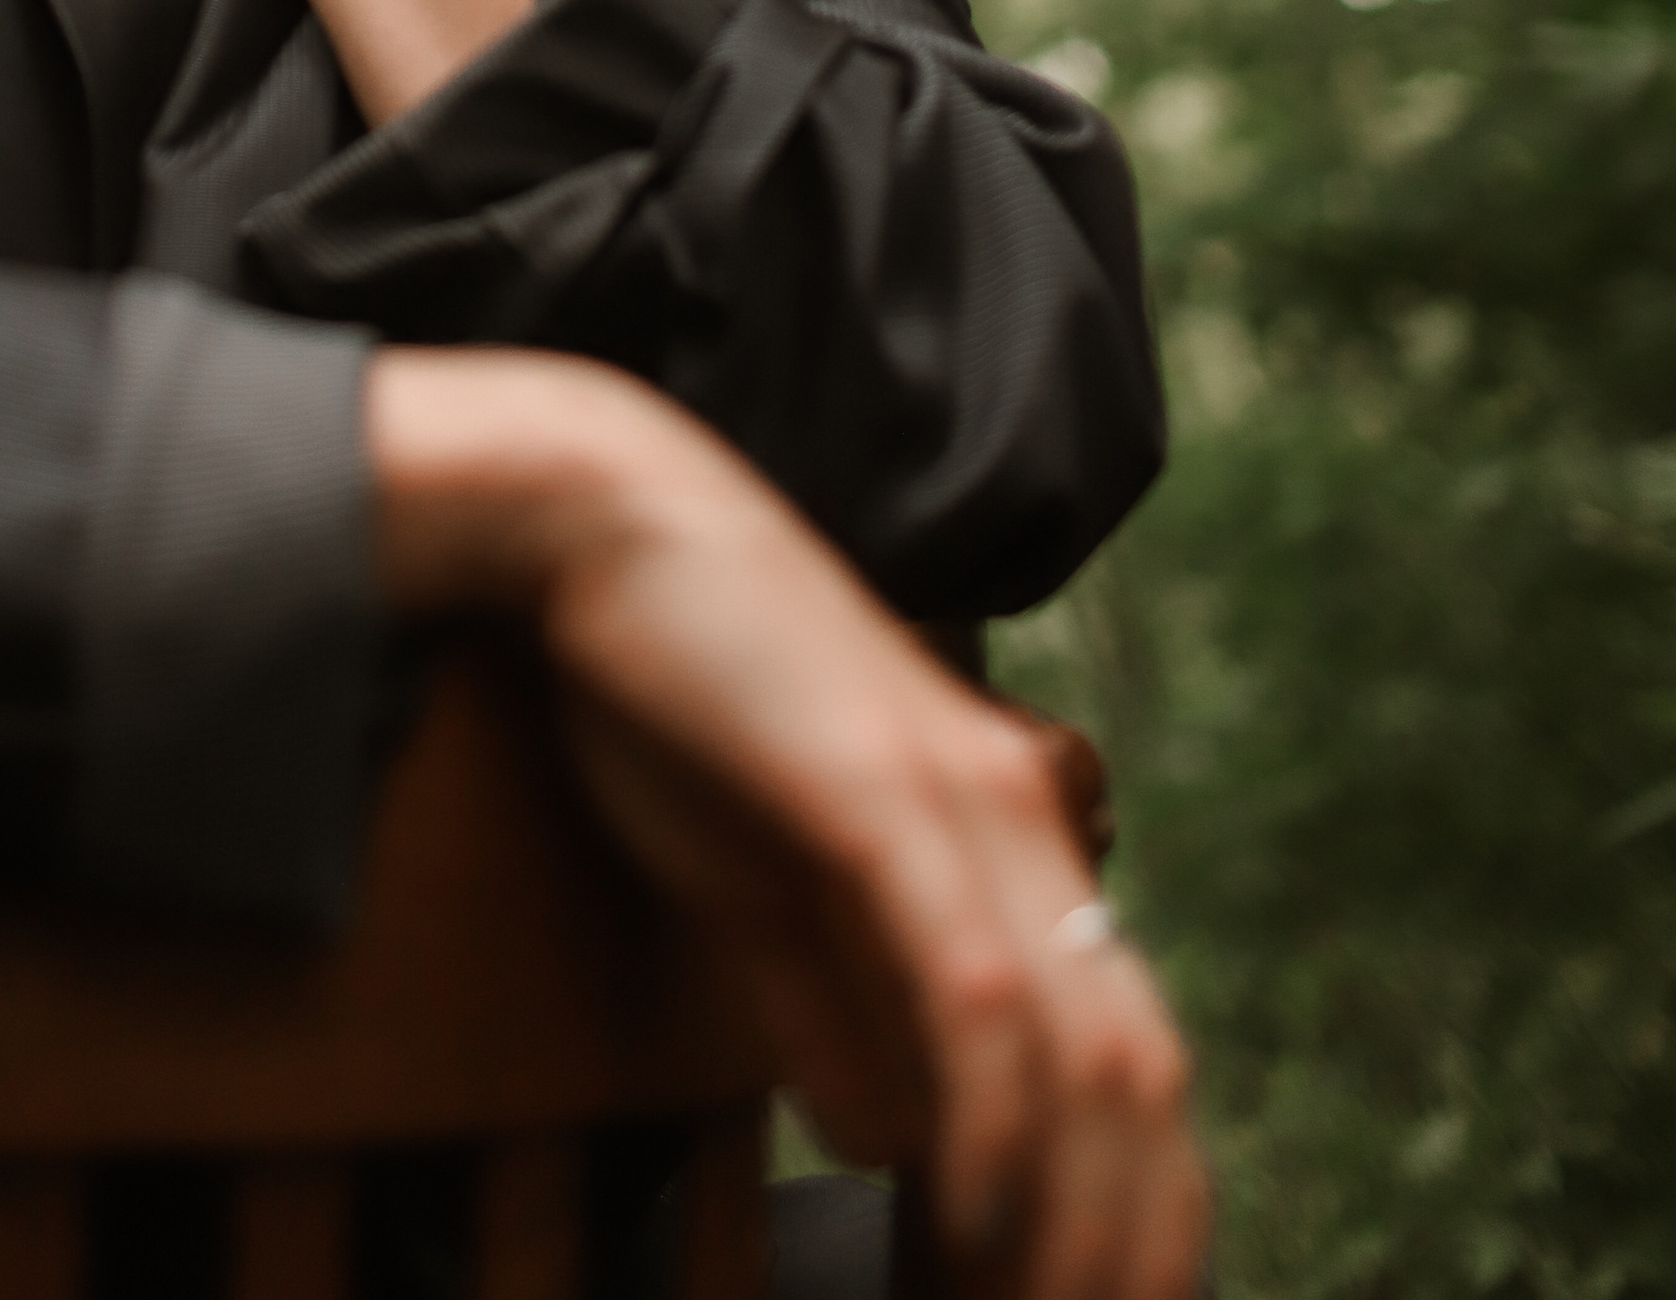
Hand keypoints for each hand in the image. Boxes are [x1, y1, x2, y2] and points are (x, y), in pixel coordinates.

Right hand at [370, 349, 1210, 1299]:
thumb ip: (826, 1005)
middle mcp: (1019, 816)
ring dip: (1073, 1219)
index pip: (1129, 1050)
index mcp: (1002, 834)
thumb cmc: (675, 690)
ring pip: (1088, 1049)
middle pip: (1145, 1073)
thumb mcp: (758, 882)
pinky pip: (974, 990)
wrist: (606, 524)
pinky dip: (991, 1124)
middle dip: (1130, 1242)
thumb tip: (882, 1140)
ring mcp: (963, 800)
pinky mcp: (883, 795)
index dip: (1134, 1203)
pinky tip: (964, 1217)